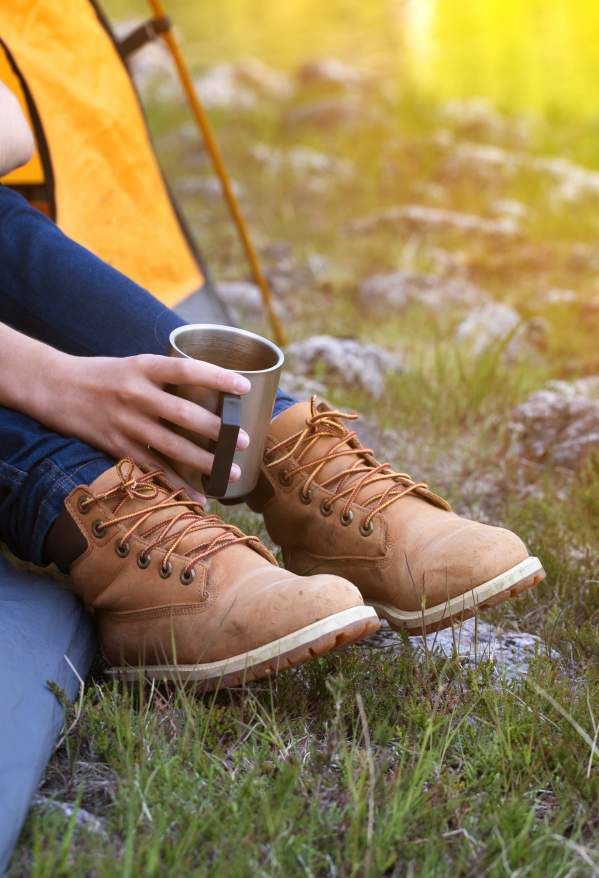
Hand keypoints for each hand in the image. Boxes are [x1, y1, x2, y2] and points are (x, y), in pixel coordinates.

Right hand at [42, 352, 251, 500]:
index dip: (217, 377)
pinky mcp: (117, 446)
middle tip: (245, 441)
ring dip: (204, 462)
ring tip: (230, 473)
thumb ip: (167, 378)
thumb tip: (212, 390)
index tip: (245, 387)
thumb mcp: (135, 364)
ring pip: (172, 446)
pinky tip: (198, 497)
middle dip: (218, 430)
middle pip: (184, 414)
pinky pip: (152, 468)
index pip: (187, 370)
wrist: (55, 387)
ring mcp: (126, 422)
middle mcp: (136, 394)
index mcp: (144, 367)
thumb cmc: (104, 374)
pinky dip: (176, 485)